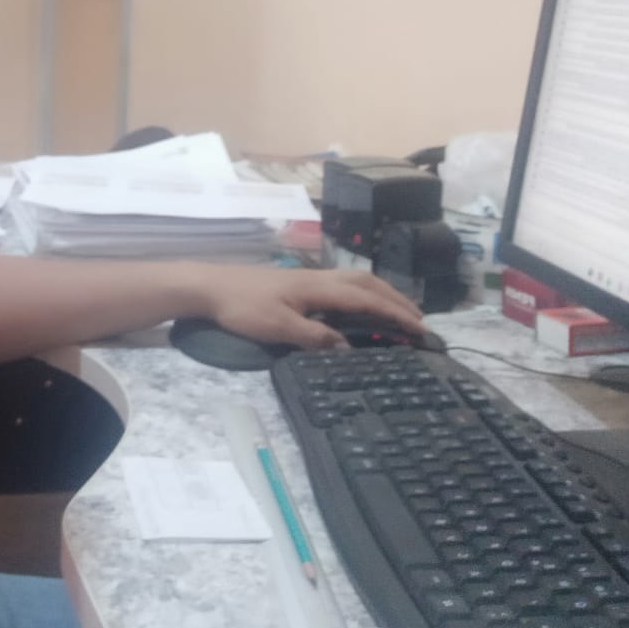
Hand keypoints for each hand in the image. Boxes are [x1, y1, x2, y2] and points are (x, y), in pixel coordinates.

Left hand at [193, 263, 426, 349]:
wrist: (209, 286)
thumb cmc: (242, 307)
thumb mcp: (278, 328)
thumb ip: (314, 338)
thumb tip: (348, 349)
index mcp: (318, 288)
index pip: (366, 299)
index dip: (394, 313)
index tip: (419, 328)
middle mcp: (319, 278)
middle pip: (367, 284)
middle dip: (395, 299)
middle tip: (419, 319)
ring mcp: (308, 278)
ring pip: (355, 280)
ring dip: (381, 293)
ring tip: (398, 309)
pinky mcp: (297, 282)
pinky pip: (342, 283)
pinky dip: (362, 292)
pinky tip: (359, 304)